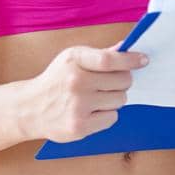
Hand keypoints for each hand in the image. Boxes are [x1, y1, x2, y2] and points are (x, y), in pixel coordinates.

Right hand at [23, 45, 146, 143]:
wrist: (30, 108)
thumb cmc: (56, 80)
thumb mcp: (72, 59)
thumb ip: (100, 55)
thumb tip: (127, 47)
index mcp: (74, 60)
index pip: (110, 60)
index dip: (131, 60)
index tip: (144, 60)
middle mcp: (76, 82)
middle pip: (122, 81)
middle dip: (123, 81)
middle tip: (112, 83)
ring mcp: (78, 106)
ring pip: (120, 100)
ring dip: (114, 98)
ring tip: (97, 97)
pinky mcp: (79, 126)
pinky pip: (112, 118)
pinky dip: (106, 115)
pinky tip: (91, 111)